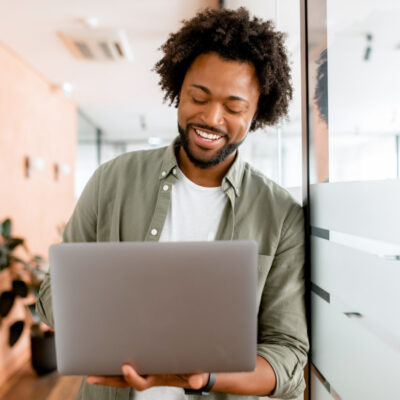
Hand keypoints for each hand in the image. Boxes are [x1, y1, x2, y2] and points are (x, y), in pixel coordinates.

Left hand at [86, 364, 208, 390]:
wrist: (192, 371)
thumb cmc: (192, 371)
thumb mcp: (196, 373)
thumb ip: (196, 377)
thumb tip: (197, 381)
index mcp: (157, 377)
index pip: (141, 382)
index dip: (132, 377)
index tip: (126, 367)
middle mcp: (147, 374)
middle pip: (123, 380)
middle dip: (108, 379)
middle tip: (92, 376)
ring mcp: (144, 367)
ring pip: (121, 373)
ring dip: (106, 370)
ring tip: (90, 368)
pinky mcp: (143, 359)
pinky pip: (127, 360)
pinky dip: (114, 359)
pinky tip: (104, 353)